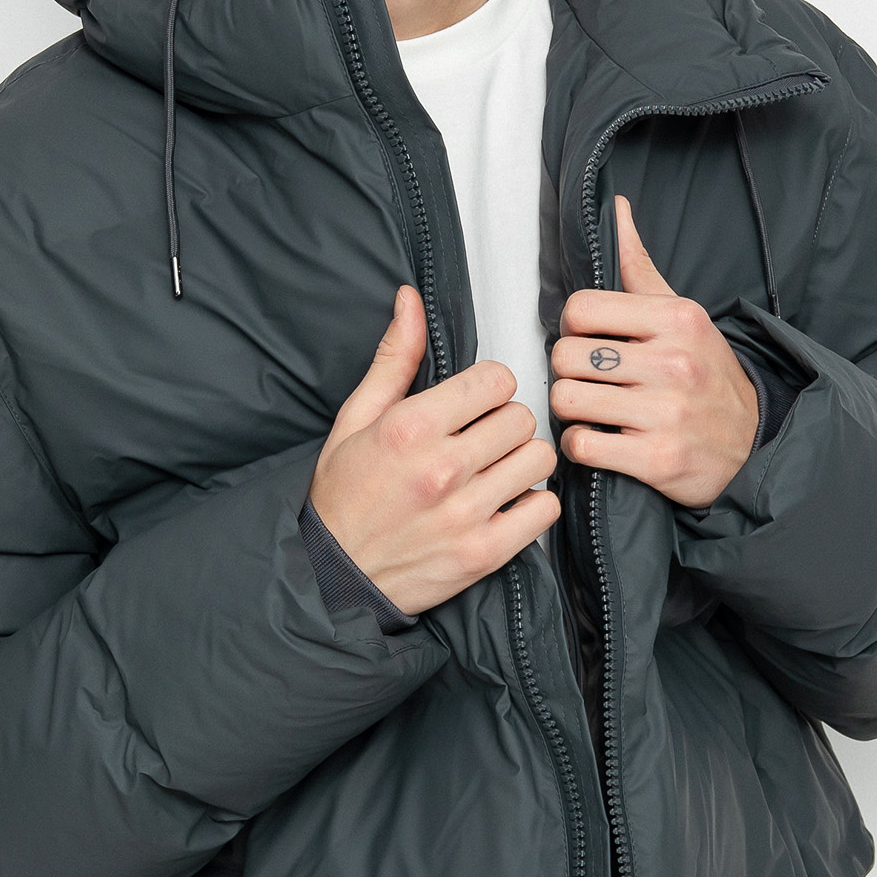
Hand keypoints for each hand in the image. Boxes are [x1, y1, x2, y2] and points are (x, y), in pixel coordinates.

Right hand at [309, 286, 560, 614]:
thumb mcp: (355, 419)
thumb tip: (410, 300)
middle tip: (484, 439)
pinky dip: (533, 504)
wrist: (332, 577)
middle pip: (521, 417)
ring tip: (496, 470)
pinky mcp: (484, 553)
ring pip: (539, 459)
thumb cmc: (343, 496)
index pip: (496, 379)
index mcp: (410, 428)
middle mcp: (441, 469)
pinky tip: (507, 503)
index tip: (477, 402)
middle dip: (506, 422)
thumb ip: (394, 359)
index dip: (490, 387)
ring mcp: (466, 514)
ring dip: (523, 461)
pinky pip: (544, 509)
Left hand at [550, 195, 759, 508]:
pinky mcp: (657, 460)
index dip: (573, 327)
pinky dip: (582, 444)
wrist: (754, 444)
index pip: (580, 309)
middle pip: (566, 356)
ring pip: (567, 399)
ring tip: (594, 408)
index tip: (590, 341)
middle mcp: (674, 363)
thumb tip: (617, 209)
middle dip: (570, 370)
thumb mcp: (683, 315)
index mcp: (677, 319)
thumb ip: (639, 267)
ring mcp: (666, 413)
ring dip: (572, 409)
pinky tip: (602, 438)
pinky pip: (581, 444)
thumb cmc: (707, 374)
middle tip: (590, 379)